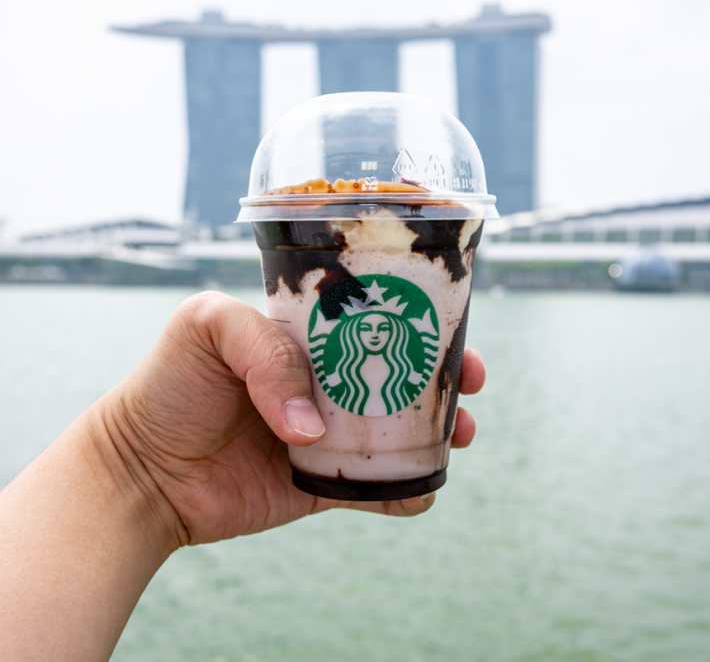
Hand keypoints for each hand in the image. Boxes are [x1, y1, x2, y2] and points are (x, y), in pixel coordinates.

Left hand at [105, 291, 484, 546]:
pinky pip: (375, 488)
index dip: (417, 317)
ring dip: (440, 429)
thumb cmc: (167, 384)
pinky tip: (424, 487)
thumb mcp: (205, 327)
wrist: (141, 470)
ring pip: (400, 428)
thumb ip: (264, 352)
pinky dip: (408, 490)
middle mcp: (325, 381)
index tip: (449, 324)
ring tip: (462, 432)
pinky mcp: (323, 483)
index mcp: (307, 336)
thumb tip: (313, 427)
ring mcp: (328, 433)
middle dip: (444, 373)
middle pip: (402, 372)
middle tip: (470, 379)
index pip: (374, 317)